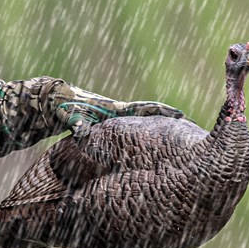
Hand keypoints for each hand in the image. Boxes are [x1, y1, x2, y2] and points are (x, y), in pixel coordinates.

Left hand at [58, 86, 185, 136]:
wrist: (56, 102)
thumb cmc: (63, 108)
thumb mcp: (69, 116)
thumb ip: (76, 123)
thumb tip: (81, 132)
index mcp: (116, 109)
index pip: (144, 109)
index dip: (162, 112)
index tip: (181, 115)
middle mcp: (121, 112)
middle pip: (151, 114)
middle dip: (170, 119)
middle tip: (192, 125)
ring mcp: (117, 117)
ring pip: (144, 122)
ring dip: (161, 127)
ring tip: (182, 136)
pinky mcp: (112, 124)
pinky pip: (134, 129)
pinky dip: (147, 134)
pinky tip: (156, 145)